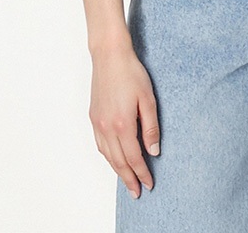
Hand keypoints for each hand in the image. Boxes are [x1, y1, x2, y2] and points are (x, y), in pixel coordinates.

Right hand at [88, 42, 160, 197]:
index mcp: (123, 124)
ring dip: (117, 170)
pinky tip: (113, 159)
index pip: (134, 158)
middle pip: (119, 161)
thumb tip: (154, 150)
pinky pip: (100, 144)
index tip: (149, 184)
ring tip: (127, 180)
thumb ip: (151, 127)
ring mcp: (98, 122)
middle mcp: (107, 127)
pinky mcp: (93, 116)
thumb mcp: (148, 99)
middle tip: (137, 192)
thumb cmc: (130, 73)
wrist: (109, 56)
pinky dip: (107, 156)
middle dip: (129, 178)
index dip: (142, 173)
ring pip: (107, 155)